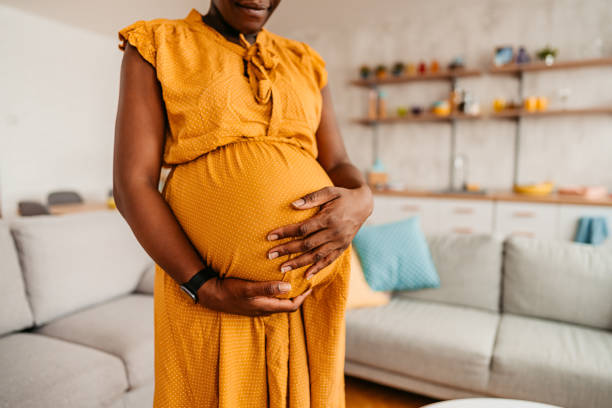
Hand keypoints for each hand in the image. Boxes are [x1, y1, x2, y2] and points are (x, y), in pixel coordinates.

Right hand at [197, 277, 312, 316]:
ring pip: (280, 302)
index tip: (310, 285)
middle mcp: (265, 309)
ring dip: (289, 293)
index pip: (292, 306)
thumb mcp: (248, 288)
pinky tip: (277, 282)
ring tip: (295, 280)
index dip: (303, 297)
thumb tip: (288, 288)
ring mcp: (258, 307)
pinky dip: (279, 292)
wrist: (211, 295)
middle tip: (305, 281)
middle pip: (288, 305)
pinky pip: (271, 299)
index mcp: (266, 307)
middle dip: (298, 294)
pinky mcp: (253, 302)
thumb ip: (267, 288)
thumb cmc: (229, 291)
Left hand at [266, 185, 372, 279]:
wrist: (363, 204)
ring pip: (316, 256)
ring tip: (282, 268)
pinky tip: (306, 275)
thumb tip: (293, 205)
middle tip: (269, 255)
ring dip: (298, 263)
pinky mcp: (343, 248)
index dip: (285, 233)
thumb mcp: (329, 191)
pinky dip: (318, 269)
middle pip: (306, 244)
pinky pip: (329, 260)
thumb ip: (311, 198)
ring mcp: (339, 242)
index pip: (303, 229)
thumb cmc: (342, 196)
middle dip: (287, 250)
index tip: (270, 236)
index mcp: (329, 218)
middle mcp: (334, 233)